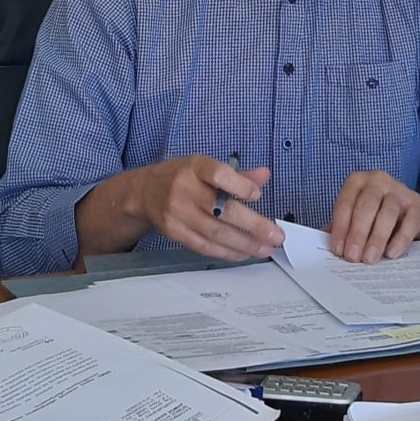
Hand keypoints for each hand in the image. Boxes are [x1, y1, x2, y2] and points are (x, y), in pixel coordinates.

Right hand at [128, 156, 278, 261]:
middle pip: (221, 210)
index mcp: (194, 167)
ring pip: (216, 233)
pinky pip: (204, 246)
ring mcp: (177, 213)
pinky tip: (243, 253)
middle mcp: (184, 189)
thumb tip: (264, 175)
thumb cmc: (180, 177)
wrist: (143, 192)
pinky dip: (227, 252)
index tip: (257, 195)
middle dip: (254, 226)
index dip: (240, 186)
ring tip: (265, 249)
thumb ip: (237, 174)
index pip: (218, 174)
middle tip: (276, 235)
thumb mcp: (204, 167)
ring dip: (245, 244)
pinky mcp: (175, 232)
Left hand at [327, 170, 419, 262]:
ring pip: (387, 213)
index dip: (340, 228)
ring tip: (370, 259)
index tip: (338, 250)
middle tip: (353, 257)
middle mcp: (377, 181)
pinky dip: (400, 239)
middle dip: (358, 234)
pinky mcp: (416, 204)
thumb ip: (341, 226)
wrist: (410, 210)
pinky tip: (391, 253)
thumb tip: (325, 243)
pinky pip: (410, 222)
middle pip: (366, 207)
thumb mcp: (355, 215)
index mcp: (357, 181)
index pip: (345, 204)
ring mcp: (399, 191)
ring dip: (377, 238)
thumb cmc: (375, 213)